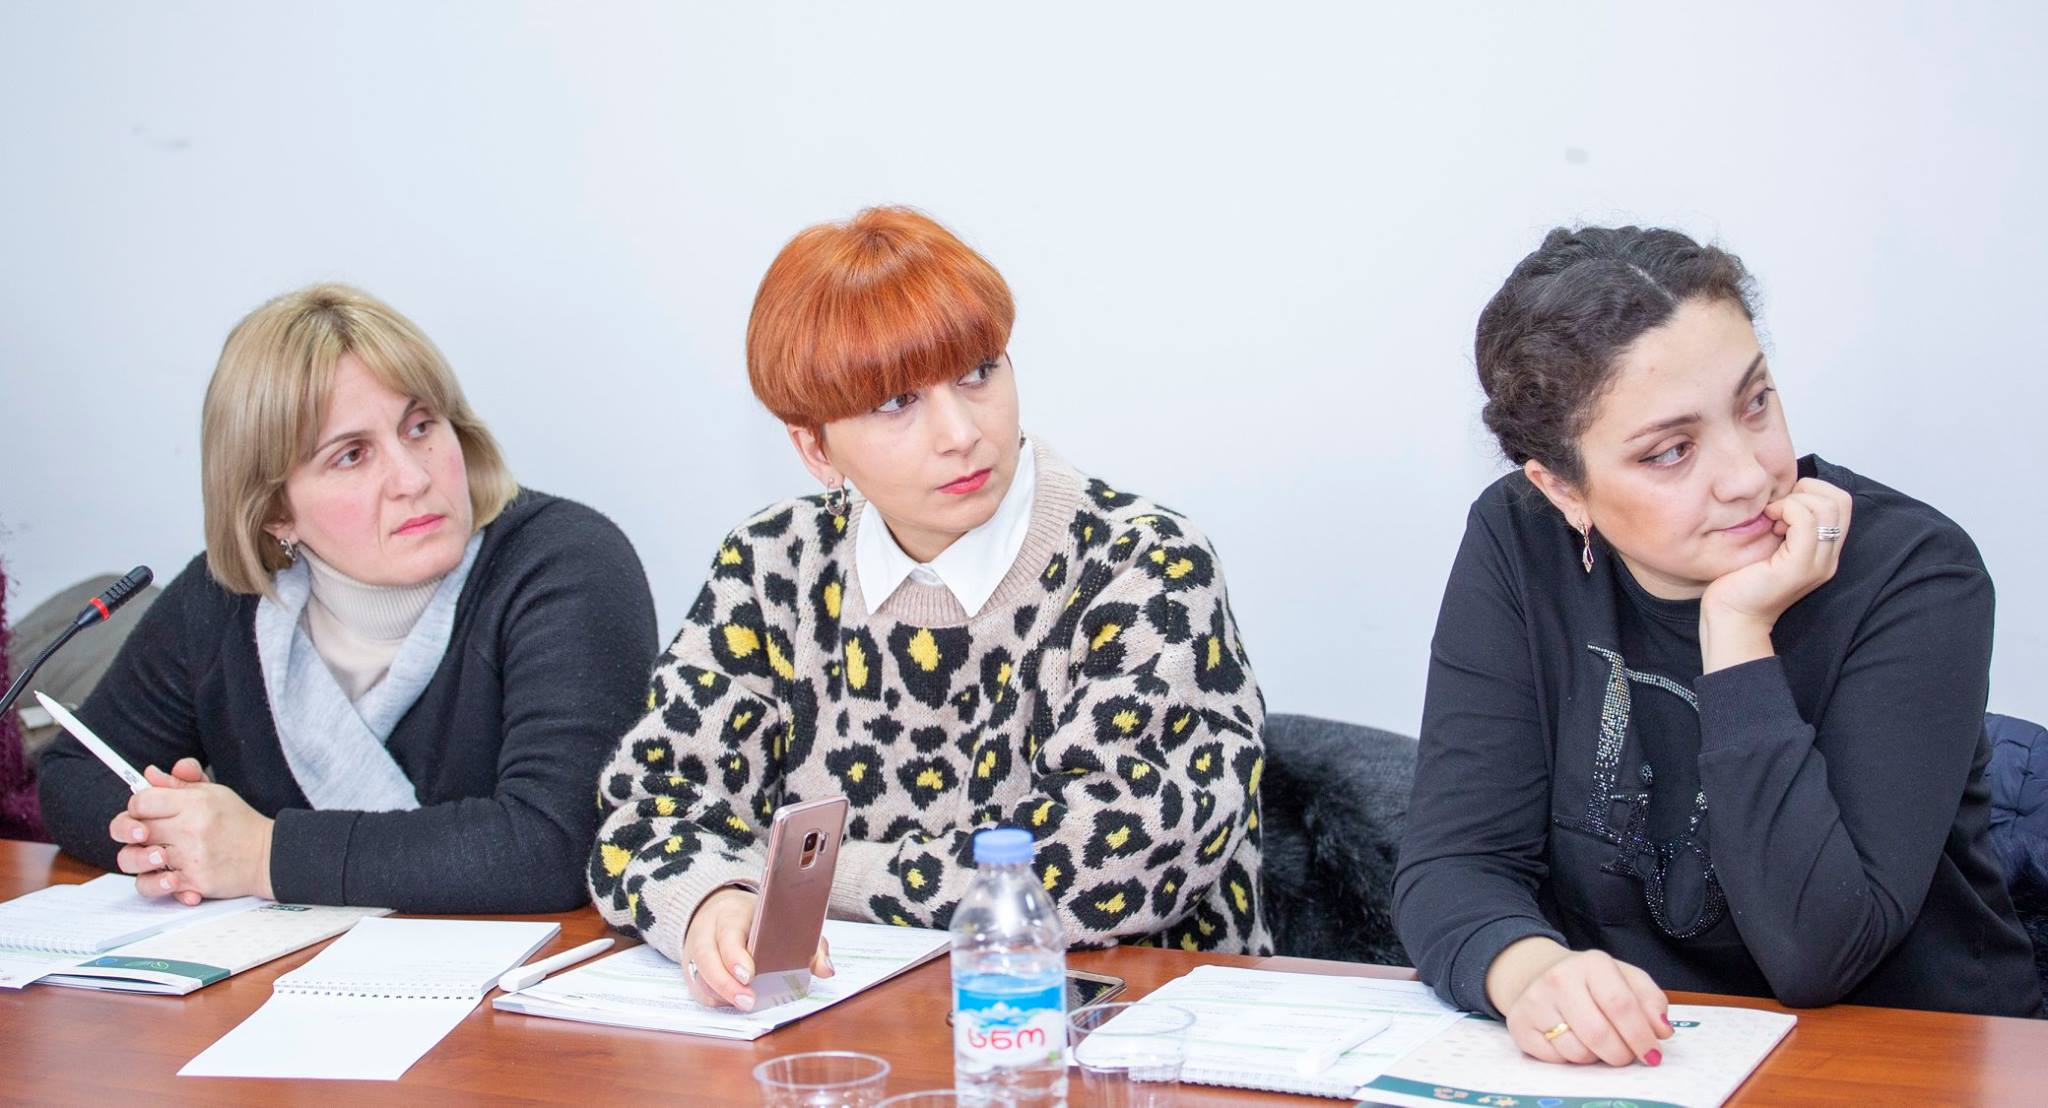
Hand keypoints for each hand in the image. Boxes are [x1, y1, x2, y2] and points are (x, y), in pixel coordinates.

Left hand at [108, 758, 274, 902]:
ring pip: (133, 860)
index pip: (141, 801)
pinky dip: (155, 884)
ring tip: (156, 856)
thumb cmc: (239, 823)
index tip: (147, 811)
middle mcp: (190, 829)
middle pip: (133, 829)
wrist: (268, 856)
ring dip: (138, 858)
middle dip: (133, 832)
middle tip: (145, 834)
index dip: (137, 806)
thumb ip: (179, 782)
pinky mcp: (192, 882)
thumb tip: (150, 774)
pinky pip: (152, 885)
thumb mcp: (214, 793)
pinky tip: (170, 878)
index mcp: (194, 802)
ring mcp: (190, 857)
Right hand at [680, 887, 832, 1011]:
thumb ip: (808, 942)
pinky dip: (714, 999)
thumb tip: (826, 970)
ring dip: (721, 995)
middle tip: (749, 1002)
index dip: (736, 957)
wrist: (719, 909)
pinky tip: (732, 1003)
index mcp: (730, 915)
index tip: (749, 975)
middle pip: (708, 960)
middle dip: (727, 984)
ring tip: (744, 1005)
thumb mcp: (782, 920)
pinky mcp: (691, 970)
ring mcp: (694, 952)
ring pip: (699, 978)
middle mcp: (707, 933)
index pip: (728, 935)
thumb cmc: (757, 918)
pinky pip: (698, 990)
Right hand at [1488, 938, 1670, 1066]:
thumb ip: (1651, 1001)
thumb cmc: (1591, 982)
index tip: (1652, 1054)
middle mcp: (1559, 978)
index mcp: (1592, 963)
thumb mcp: (1626, 980)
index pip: (1622, 1005)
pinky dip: (1569, 1059)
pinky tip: (1570, 1041)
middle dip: (1621, 1054)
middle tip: (1627, 1055)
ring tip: (1596, 1044)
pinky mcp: (1519, 1023)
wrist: (1539, 974)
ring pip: (1577, 1051)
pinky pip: (1555, 1059)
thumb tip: (1662, 1030)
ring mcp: (1535, 1000)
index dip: (1641, 1036)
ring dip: (1596, 1057)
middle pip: (1600, 1033)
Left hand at [1699, 478, 1853, 672]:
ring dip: (1794, 501)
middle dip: (1806, 491)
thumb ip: (1786, 522)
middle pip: (1840, 500)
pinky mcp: (1799, 567)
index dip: (1812, 492)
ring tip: (1772, 519)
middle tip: (1777, 510)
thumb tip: (1785, 491)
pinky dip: (1787, 510)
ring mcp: (1818, 564)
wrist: (1732, 617)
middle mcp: (1828, 558)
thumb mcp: (1771, 544)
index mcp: (1825, 551)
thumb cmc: (1742, 580)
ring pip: (1826, 507)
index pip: (1841, 502)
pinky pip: (1806, 521)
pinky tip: (1769, 522)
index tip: (1782, 507)